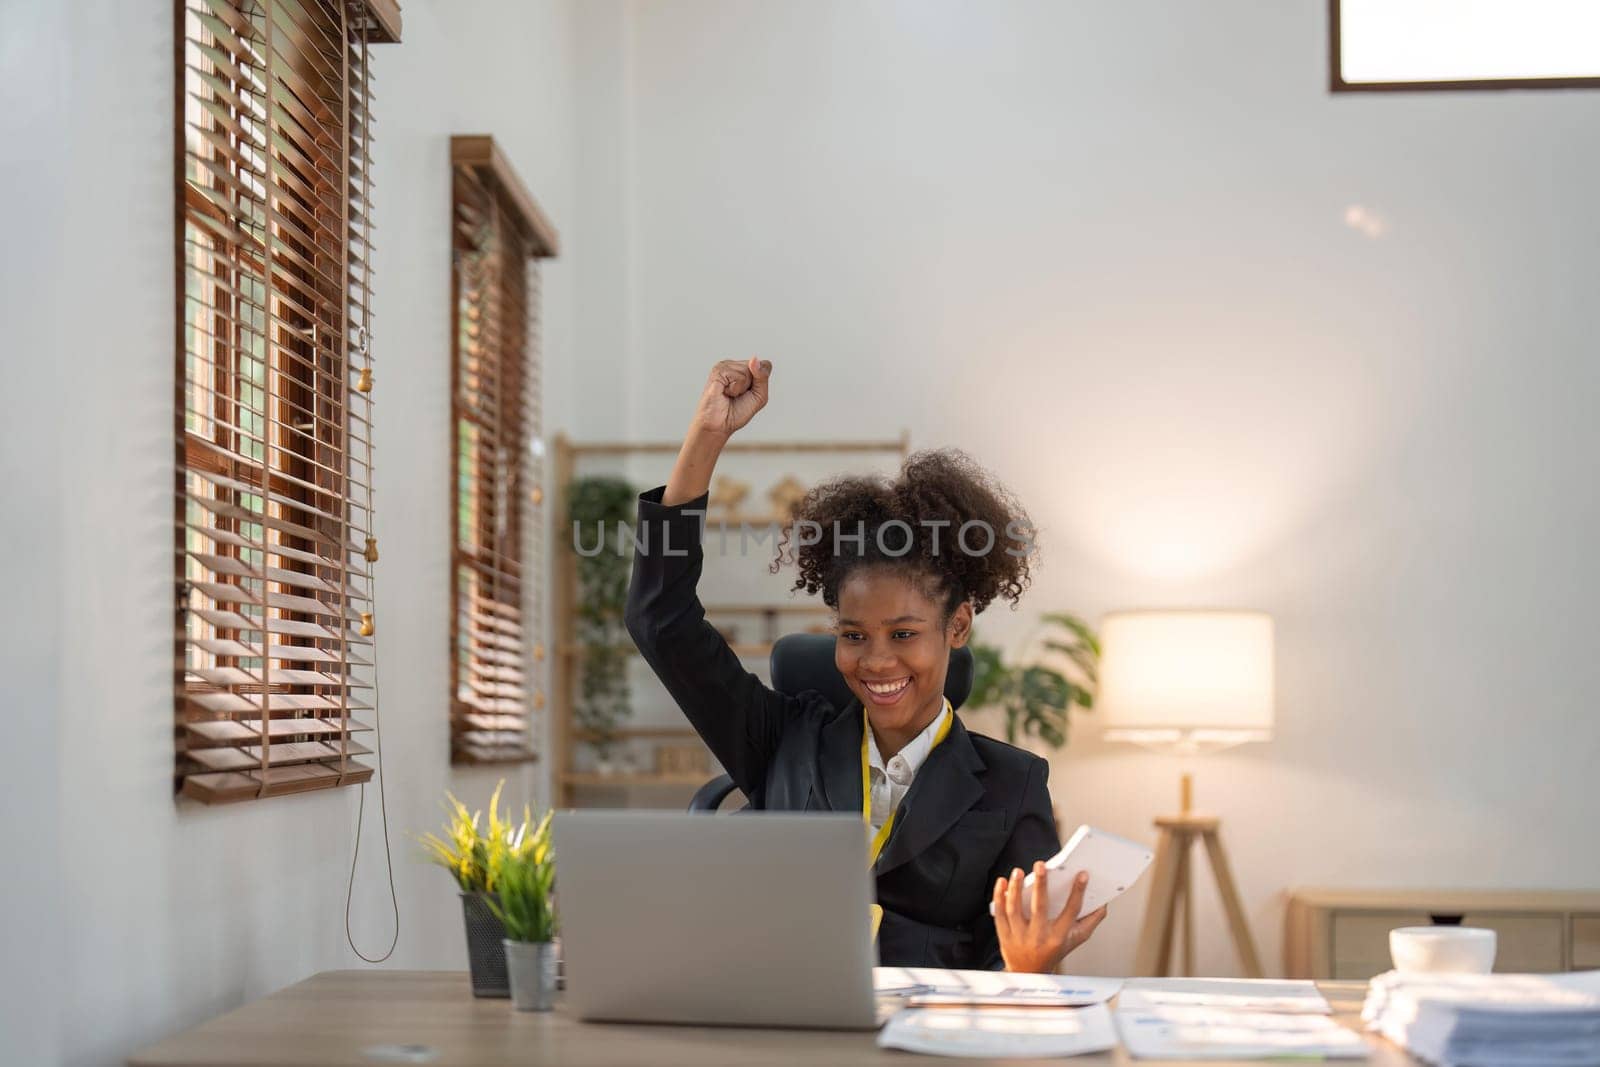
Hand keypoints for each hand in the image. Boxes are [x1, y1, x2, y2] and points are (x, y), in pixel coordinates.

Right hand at [690, 357, 771, 439]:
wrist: (720, 424)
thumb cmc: (737, 412)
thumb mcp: (759, 396)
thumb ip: (762, 377)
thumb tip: (754, 359)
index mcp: (745, 369)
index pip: (765, 365)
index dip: (762, 382)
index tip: (749, 393)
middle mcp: (735, 365)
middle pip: (758, 366)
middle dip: (752, 386)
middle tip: (738, 395)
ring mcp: (726, 365)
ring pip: (748, 370)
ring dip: (742, 388)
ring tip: (730, 394)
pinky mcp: (718, 370)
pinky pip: (738, 376)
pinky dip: (734, 389)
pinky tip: (724, 392)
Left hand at [993, 863, 1108, 973]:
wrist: (1028, 974)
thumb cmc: (1053, 952)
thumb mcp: (1075, 940)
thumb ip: (1090, 921)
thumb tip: (1103, 903)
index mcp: (1058, 937)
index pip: (1071, 912)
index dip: (1078, 892)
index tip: (1082, 875)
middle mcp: (1039, 937)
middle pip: (1039, 908)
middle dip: (1041, 885)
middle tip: (1041, 865)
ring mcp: (1019, 936)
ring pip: (1015, 909)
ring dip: (1016, 888)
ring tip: (1018, 871)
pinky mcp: (1004, 934)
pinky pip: (999, 914)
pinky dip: (999, 897)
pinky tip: (1002, 881)